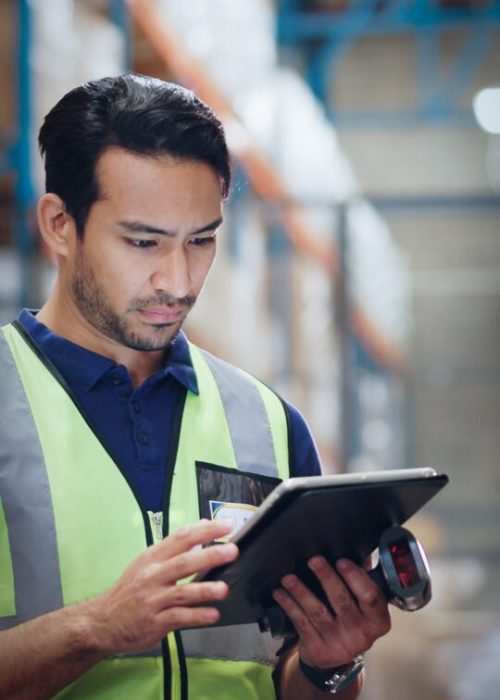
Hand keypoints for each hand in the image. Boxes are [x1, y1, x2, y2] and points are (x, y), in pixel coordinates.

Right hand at [86, 518, 237, 654]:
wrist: (102, 621)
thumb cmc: (129, 590)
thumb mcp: (147, 563)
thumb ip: (174, 548)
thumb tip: (201, 530)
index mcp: (152, 557)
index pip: (181, 538)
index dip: (205, 530)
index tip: (225, 525)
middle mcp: (152, 575)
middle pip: (184, 562)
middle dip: (210, 555)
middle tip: (231, 550)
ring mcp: (153, 599)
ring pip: (182, 592)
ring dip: (204, 589)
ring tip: (224, 588)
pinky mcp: (154, 622)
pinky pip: (178, 618)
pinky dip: (197, 616)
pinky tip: (213, 614)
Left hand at [272, 556, 390, 668]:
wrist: (335, 657)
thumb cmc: (351, 620)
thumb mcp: (363, 605)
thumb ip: (364, 580)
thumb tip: (364, 557)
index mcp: (378, 621)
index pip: (371, 596)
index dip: (356, 577)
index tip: (341, 560)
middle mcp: (362, 635)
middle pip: (342, 600)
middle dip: (326, 577)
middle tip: (313, 560)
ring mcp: (340, 645)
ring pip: (317, 612)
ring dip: (301, 592)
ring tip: (288, 578)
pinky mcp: (319, 651)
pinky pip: (301, 623)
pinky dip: (289, 606)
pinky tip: (280, 593)